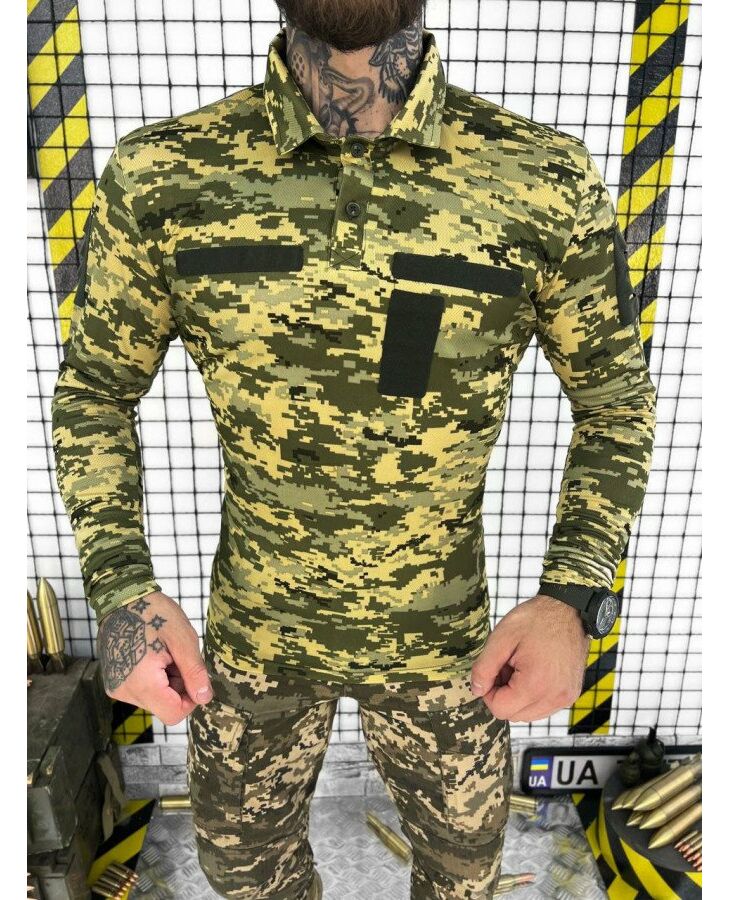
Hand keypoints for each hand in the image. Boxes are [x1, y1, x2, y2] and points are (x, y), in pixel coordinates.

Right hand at [97, 591, 212, 725]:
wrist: (122, 598)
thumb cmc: (154, 613)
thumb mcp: (183, 640)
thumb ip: (194, 673)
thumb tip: (204, 698)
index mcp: (142, 683)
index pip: (173, 714)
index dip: (190, 699)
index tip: (193, 676)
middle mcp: (125, 691)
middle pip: (163, 706)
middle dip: (178, 686)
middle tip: (177, 657)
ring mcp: (117, 687)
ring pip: (154, 698)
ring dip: (166, 681)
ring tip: (164, 654)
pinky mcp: (114, 681)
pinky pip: (141, 690)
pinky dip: (153, 678)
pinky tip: (152, 655)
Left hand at [470, 594, 590, 721]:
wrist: (569, 610)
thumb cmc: (536, 619)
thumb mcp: (501, 638)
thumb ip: (484, 668)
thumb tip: (476, 690)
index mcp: (536, 684)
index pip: (500, 709)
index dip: (489, 692)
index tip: (493, 670)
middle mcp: (555, 697)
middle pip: (514, 715)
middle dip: (503, 695)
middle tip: (506, 666)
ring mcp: (565, 697)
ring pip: (528, 714)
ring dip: (517, 697)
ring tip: (520, 668)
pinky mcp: (571, 694)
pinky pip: (543, 707)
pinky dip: (533, 695)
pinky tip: (532, 672)